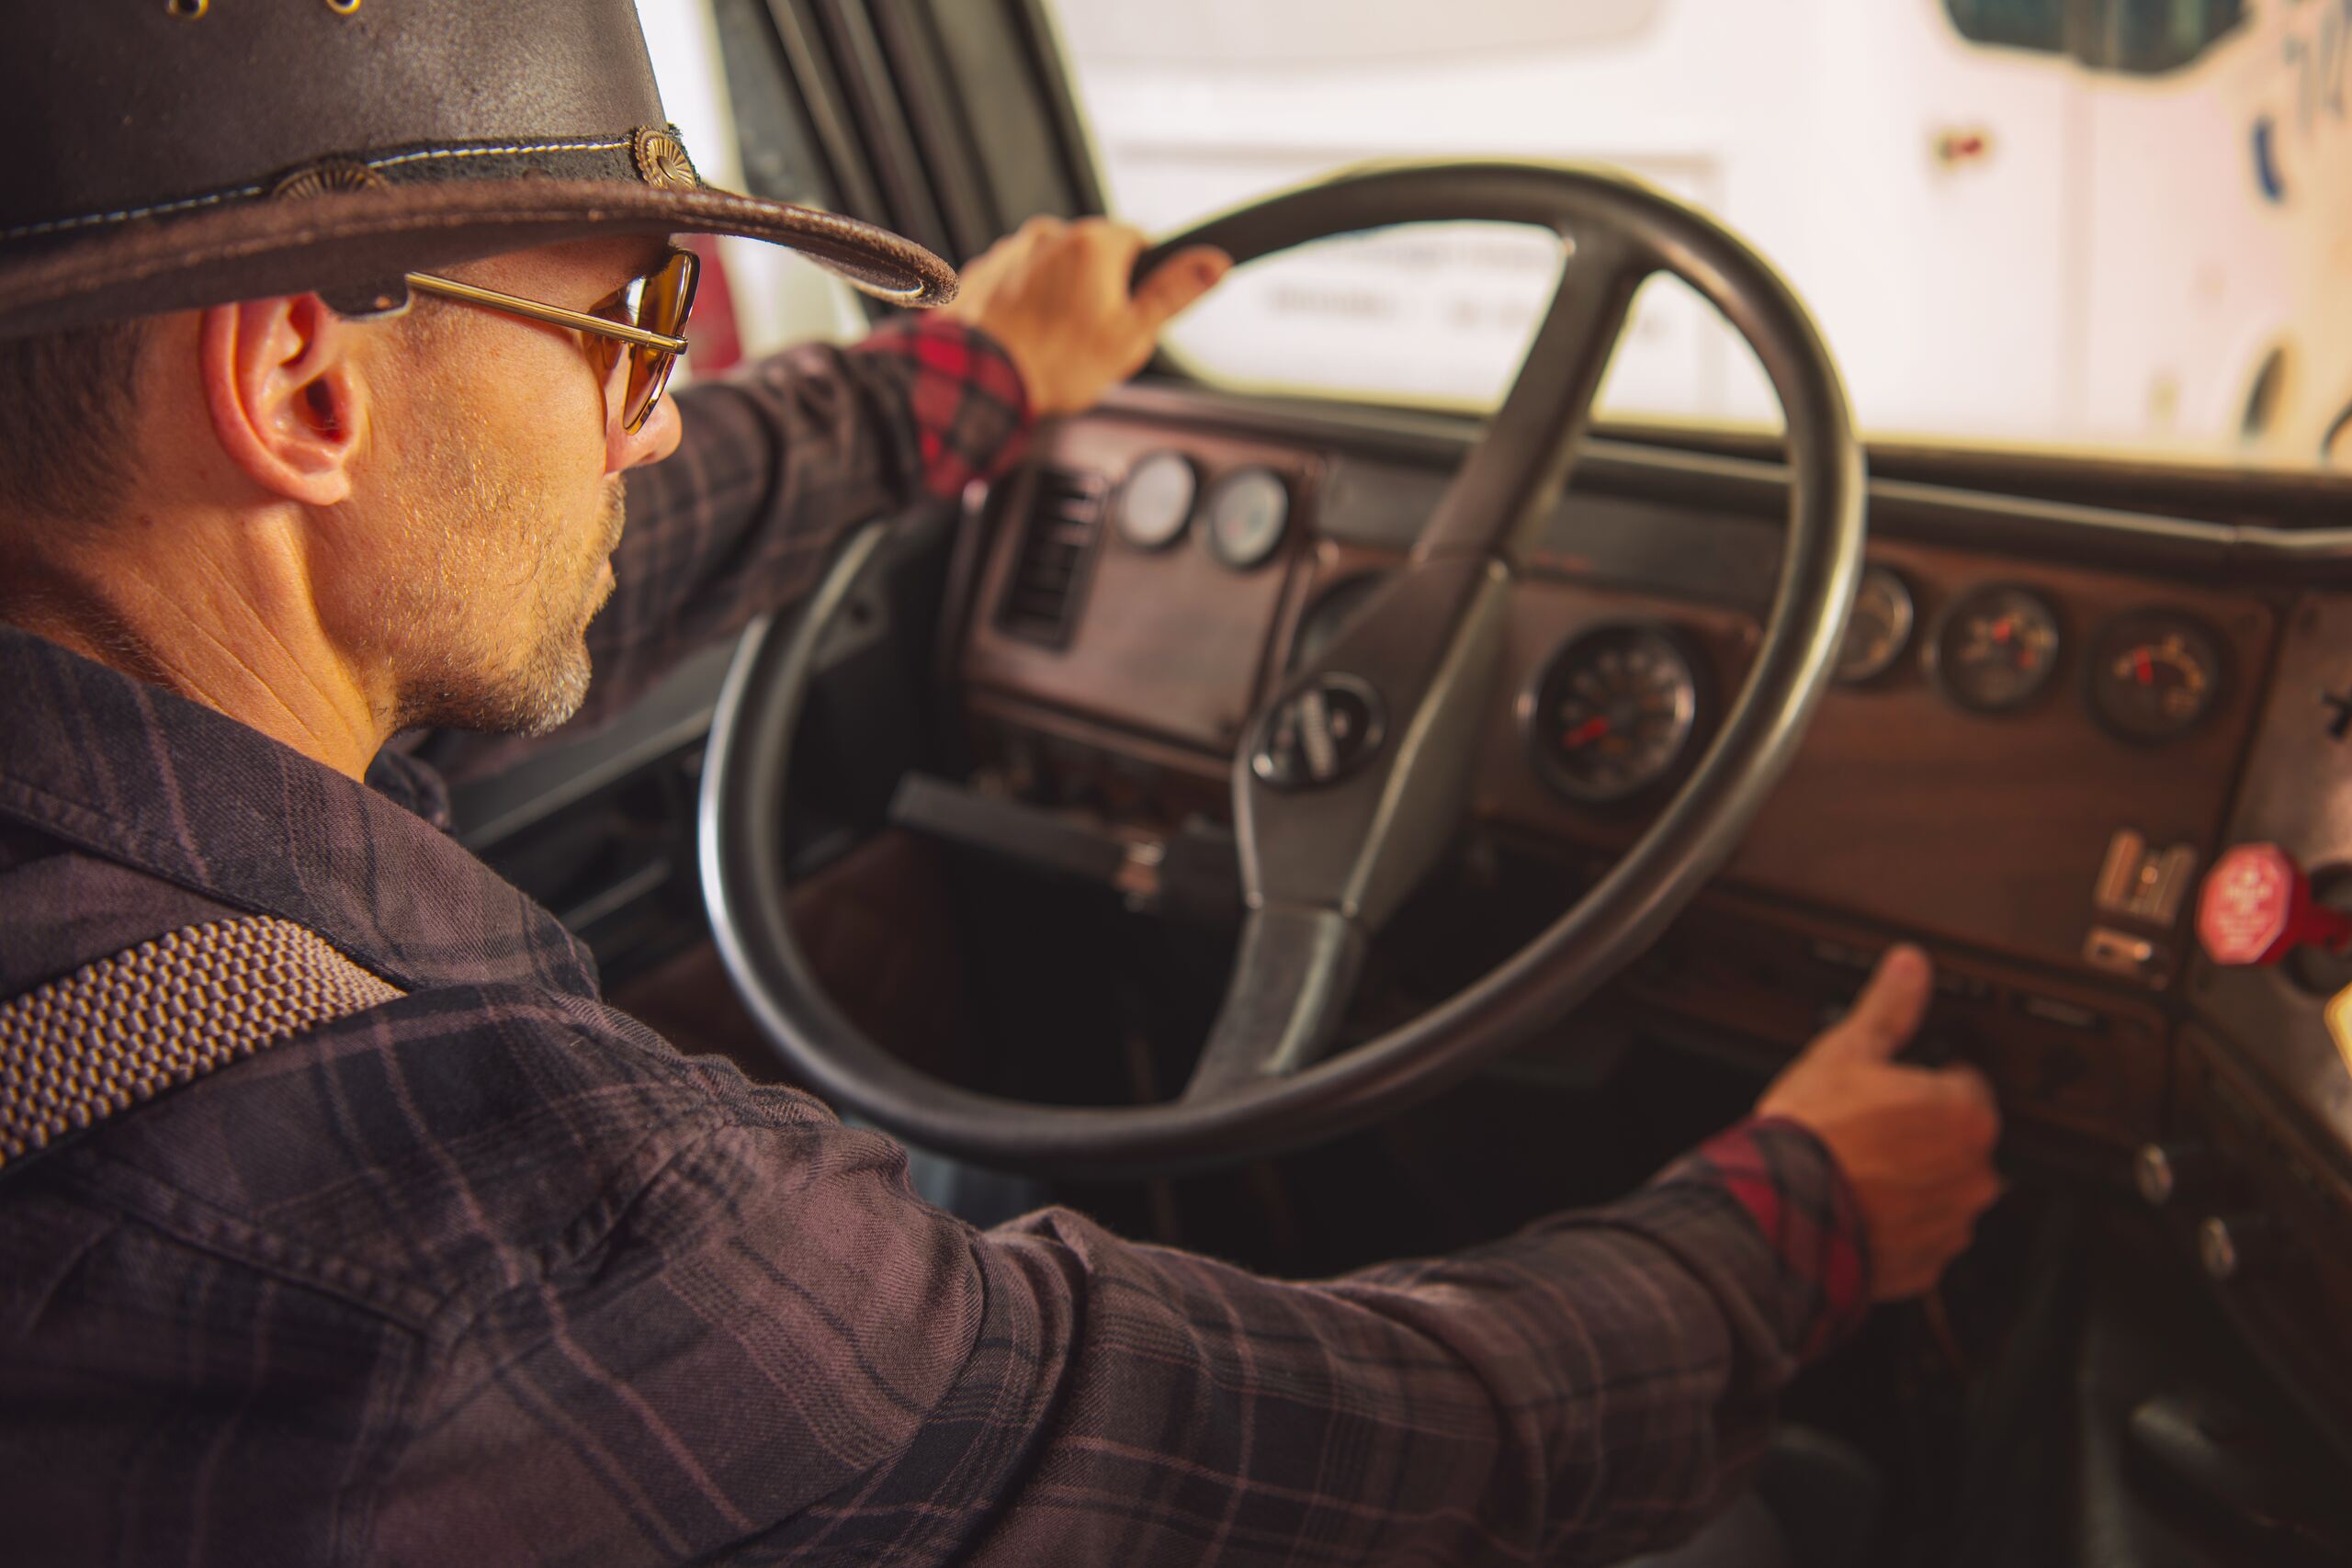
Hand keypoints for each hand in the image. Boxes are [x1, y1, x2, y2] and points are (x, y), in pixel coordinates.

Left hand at [939, 216, 1230, 417]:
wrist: (979, 383)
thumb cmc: (1055, 364)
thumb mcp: (1133, 334)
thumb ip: (1175, 293)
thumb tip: (1215, 262)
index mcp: (1093, 243)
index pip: (1139, 242)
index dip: (1142, 281)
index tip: (1131, 312)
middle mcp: (1049, 235)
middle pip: (1093, 257)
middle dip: (1098, 291)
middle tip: (1092, 338)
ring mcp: (1011, 252)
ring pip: (1052, 270)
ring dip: (1058, 297)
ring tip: (1054, 342)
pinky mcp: (982, 273)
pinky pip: (1015, 283)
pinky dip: (1022, 305)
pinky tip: (1024, 339)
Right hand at [1755, 945, 2003, 1299]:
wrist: (1779, 1212)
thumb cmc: (1812, 1133)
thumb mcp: (1845, 1050)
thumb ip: (1889, 1007)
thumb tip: (1910, 965)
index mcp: (1965, 1116)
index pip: (1965, 1086)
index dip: (1925, 1082)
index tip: (1892, 1089)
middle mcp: (1974, 1173)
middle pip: (1958, 1142)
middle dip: (1923, 1135)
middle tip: (1869, 1129)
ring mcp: (1951, 1223)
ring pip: (1942, 1191)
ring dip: (1914, 1181)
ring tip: (1859, 1170)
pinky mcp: (1927, 1265)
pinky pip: (1922, 1237)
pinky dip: (1899, 1225)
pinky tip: (1859, 1206)